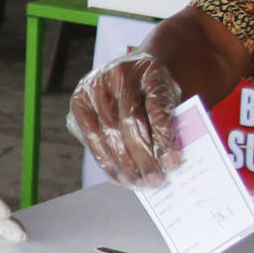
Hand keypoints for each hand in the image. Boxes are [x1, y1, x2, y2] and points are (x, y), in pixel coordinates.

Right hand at [69, 50, 188, 184]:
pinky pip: (91, 138)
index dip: (164, 136)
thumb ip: (171, 122)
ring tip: (139, 183)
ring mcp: (95, 86)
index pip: (157, 106)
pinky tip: (120, 177)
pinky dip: (107, 162)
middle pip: (130, 122)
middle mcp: (119, 73)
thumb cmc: (155, 93)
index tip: (173, 162)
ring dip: (125, 165)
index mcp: (150, 69)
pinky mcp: (80, 102)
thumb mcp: (171, 99)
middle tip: (156, 180)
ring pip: (108, 133)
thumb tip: (168, 161)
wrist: (133, 72)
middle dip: (143, 157)